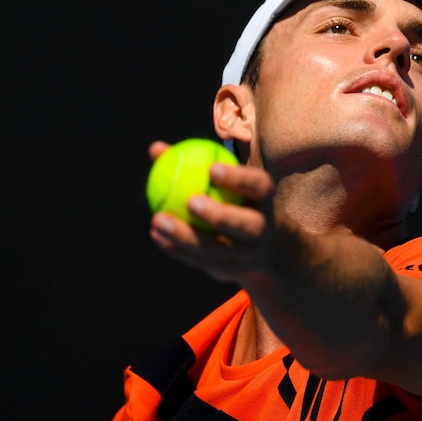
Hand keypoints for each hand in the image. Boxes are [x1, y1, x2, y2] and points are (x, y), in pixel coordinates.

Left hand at [147, 140, 277, 281]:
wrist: (265, 247)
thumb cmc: (236, 200)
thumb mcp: (226, 181)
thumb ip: (193, 164)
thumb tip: (155, 149)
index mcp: (265, 200)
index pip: (258, 186)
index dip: (238, 178)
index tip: (212, 168)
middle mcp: (262, 229)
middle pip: (247, 225)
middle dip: (220, 215)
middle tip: (190, 201)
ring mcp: (247, 254)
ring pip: (218, 250)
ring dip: (186, 237)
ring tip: (157, 220)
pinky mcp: (229, 271)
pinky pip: (200, 261)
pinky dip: (176, 248)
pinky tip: (156, 235)